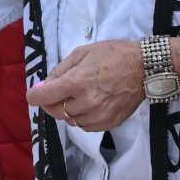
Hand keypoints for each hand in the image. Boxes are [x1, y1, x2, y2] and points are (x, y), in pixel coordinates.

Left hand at [29, 38, 144, 131]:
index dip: (35, 95)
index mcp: (76, 82)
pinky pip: (85, 126)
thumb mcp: (82, 53)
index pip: (42, 97)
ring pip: (70, 120)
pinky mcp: (108, 123)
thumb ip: (59, 70)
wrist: (144, 68)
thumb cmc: (112, 55)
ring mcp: (97, 115)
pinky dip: (83, 118)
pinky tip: (90, 105)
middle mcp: (85, 102)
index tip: (37, 92)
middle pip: (54, 111)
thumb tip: (43, 86)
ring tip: (80, 96)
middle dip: (52, 101)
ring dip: (68, 110)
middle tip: (60, 91)